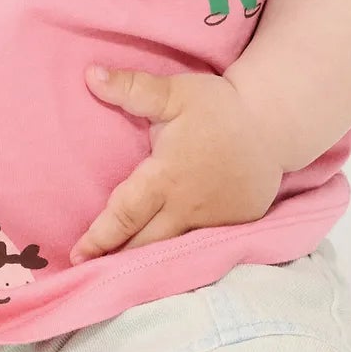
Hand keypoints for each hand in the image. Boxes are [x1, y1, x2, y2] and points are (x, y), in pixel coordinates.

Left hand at [69, 65, 283, 262]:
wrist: (274, 122)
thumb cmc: (220, 107)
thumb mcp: (175, 92)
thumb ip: (132, 88)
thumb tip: (90, 75)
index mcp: (165, 178)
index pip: (124, 215)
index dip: (99, 238)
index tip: (76, 255)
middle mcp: (186, 207)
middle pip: (144, 244)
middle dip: (115, 260)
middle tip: (87, 273)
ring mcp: (212, 221)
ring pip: (172, 250)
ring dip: (145, 263)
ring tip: (118, 276)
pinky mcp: (233, 225)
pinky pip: (201, 246)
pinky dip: (180, 258)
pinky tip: (163, 266)